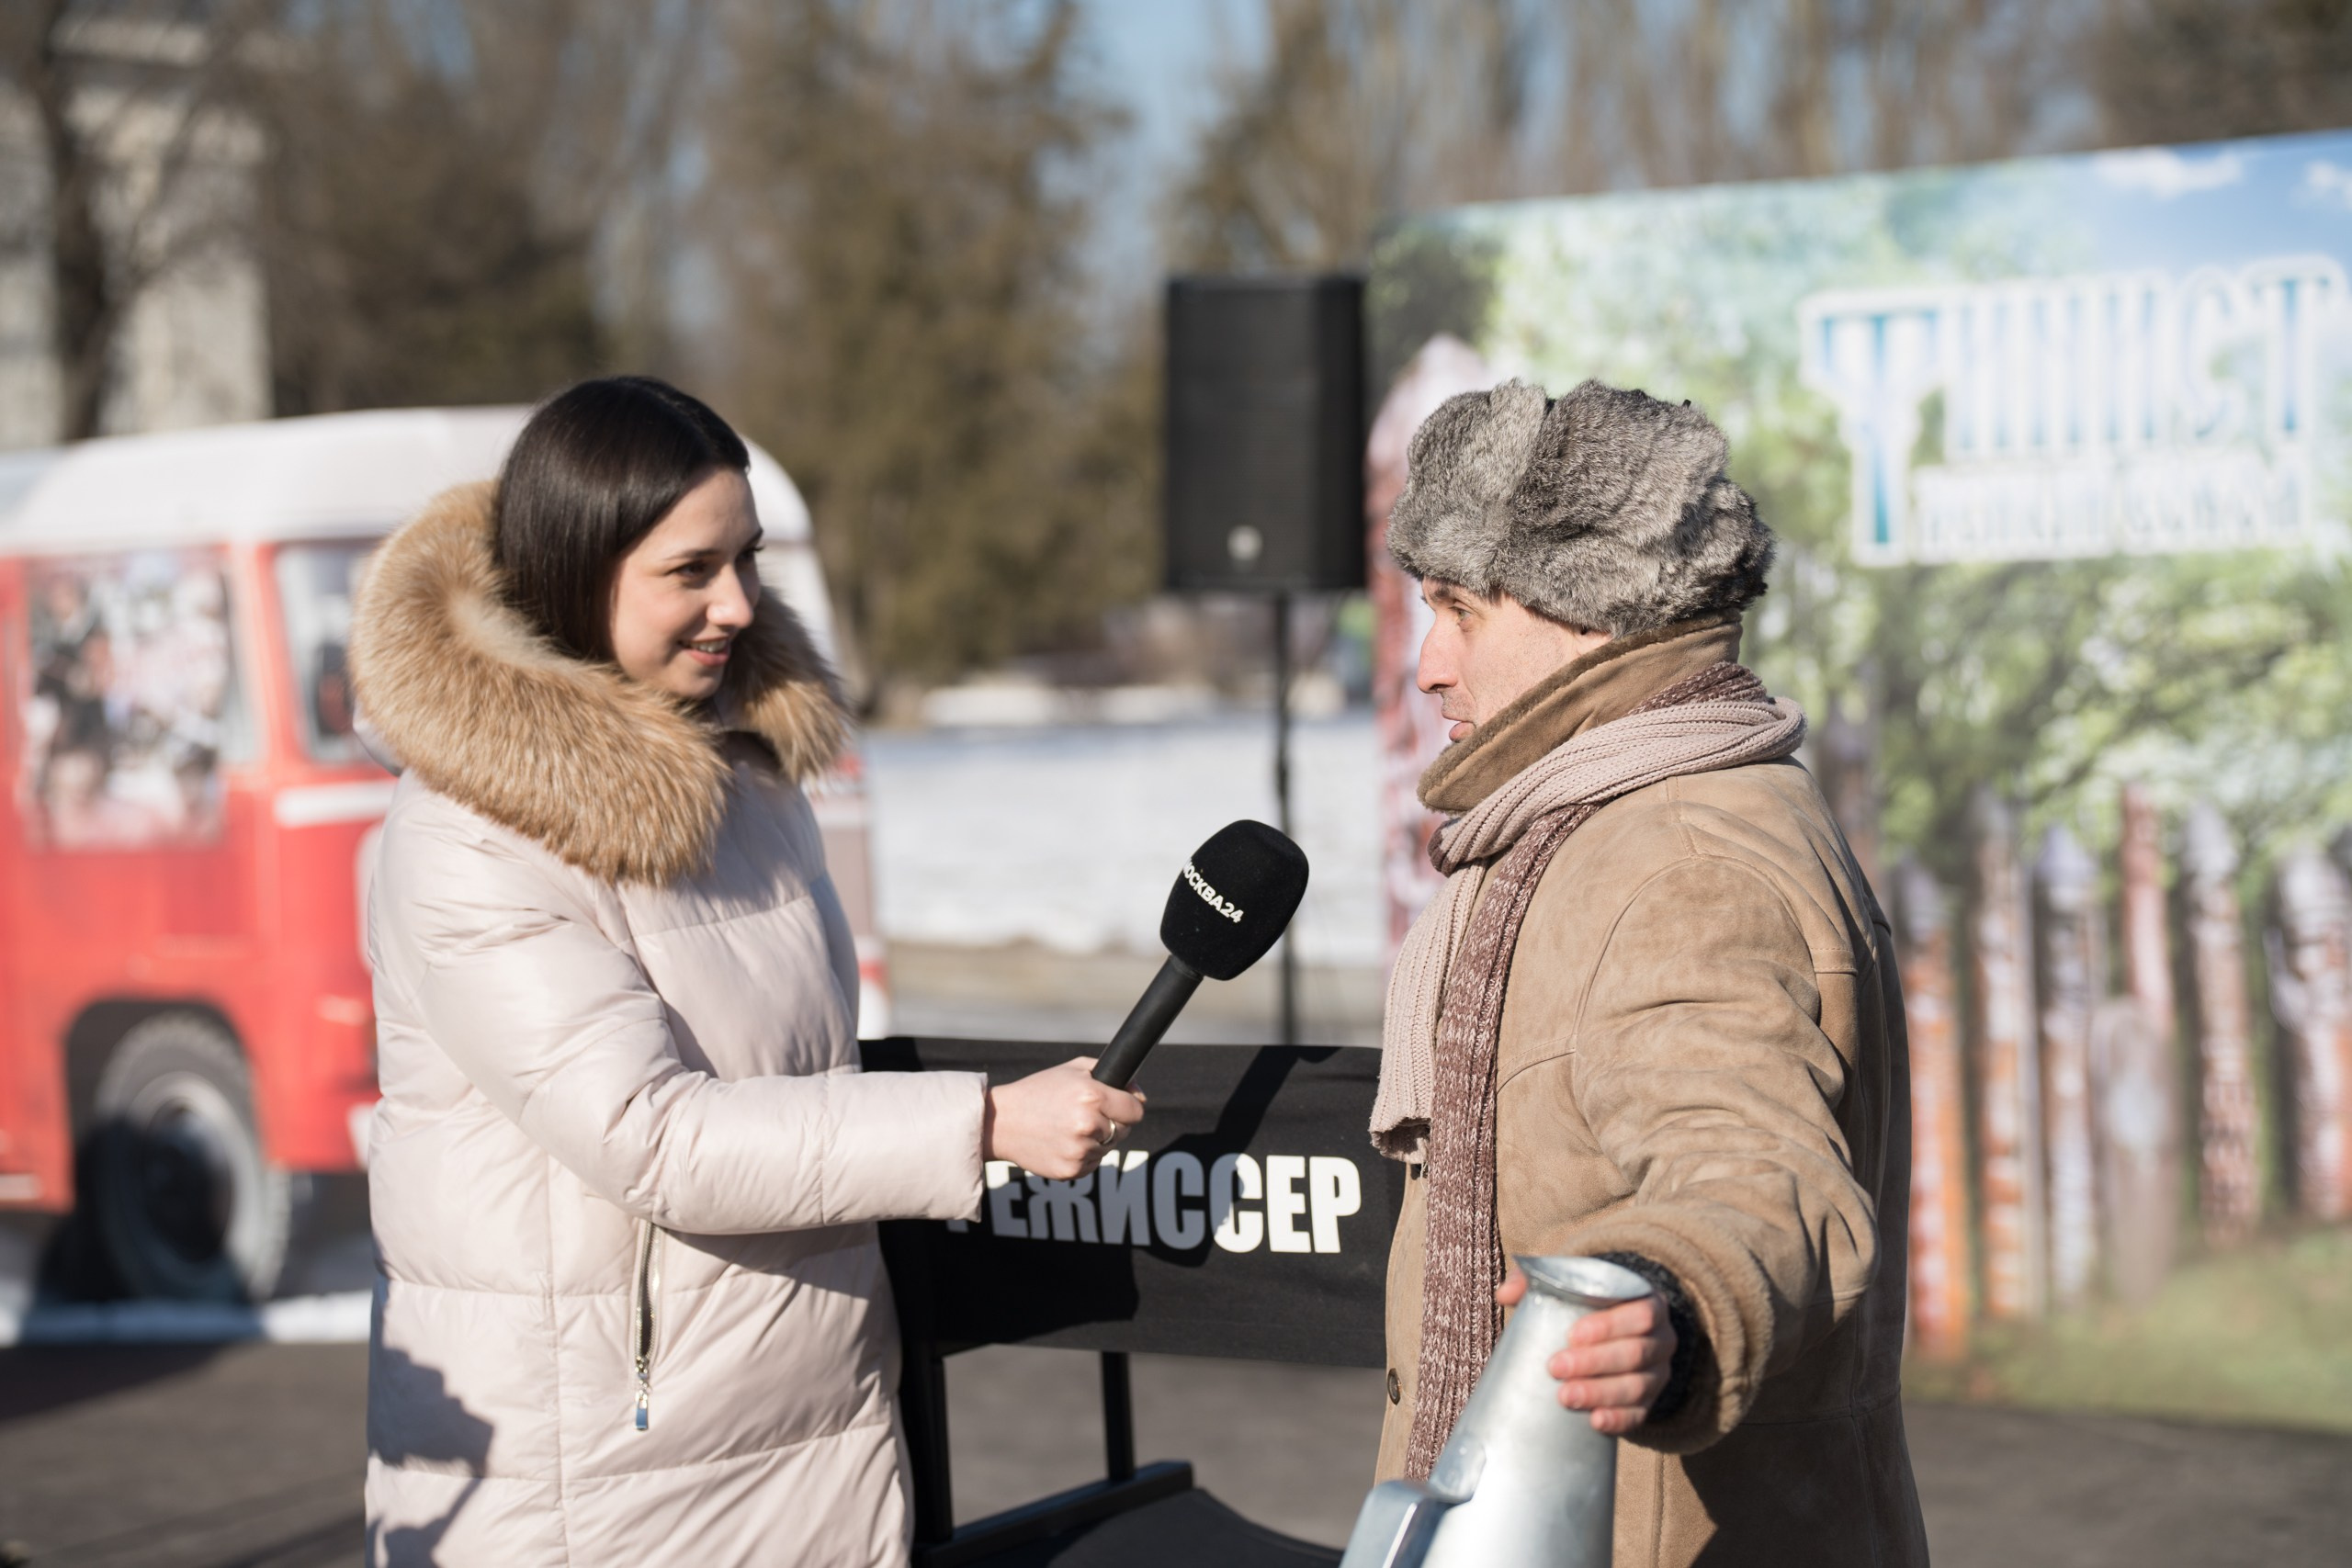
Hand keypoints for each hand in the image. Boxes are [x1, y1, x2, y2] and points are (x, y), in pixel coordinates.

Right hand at [982, 1057, 1145, 1179]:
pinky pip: (1093, 1164)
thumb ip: (1110, 1075)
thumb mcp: (1073, 1070)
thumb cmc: (1039, 1091)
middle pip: (1125, 1130)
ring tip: (1068, 1128)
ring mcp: (1079, 1150)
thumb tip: (1139, 1095)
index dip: (1129, 1106)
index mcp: (1092, 1096)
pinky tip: (1062, 1142)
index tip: (1121, 1105)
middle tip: (1086, 1115)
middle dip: (1112, 1122)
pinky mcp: (1071, 1170)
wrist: (1002, 1122)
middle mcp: (1088, 1124)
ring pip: (1108, 1148)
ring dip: (1096, 1140)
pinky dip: (1083, 1156)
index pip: (1136, 1110)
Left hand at [1497, 1267, 1675, 1434]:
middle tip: (1555, 1367)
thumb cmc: (1591, 1303)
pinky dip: (1618, 1419)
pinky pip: (1640, 1414)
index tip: (1571, 1335)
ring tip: (1565, 1397)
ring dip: (1600, 1393)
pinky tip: (1595, 1421)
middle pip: (1636, 1353)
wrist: (1618, 1332)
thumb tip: (1503, 1295)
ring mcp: (1658, 1373)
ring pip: (1638, 1387)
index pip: (1641, 1314)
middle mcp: (1662, 1339)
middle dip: (1595, 1363)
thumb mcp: (1574, 1284)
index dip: (1609, 1326)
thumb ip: (1540, 1281)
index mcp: (1649, 1304)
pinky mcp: (1649, 1401)